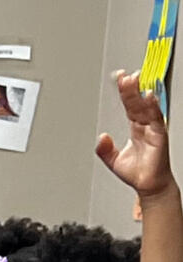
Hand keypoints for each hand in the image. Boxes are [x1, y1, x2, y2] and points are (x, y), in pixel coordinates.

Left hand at [97, 70, 176, 202]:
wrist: (149, 185)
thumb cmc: (137, 172)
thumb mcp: (113, 160)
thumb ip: (104, 149)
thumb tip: (101, 137)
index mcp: (136, 127)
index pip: (130, 105)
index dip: (125, 92)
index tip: (120, 78)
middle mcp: (145, 125)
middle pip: (137, 103)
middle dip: (131, 89)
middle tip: (125, 76)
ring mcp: (153, 129)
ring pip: (146, 107)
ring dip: (140, 93)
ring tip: (135, 80)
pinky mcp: (160, 135)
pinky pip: (156, 118)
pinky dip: (153, 107)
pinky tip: (149, 97)